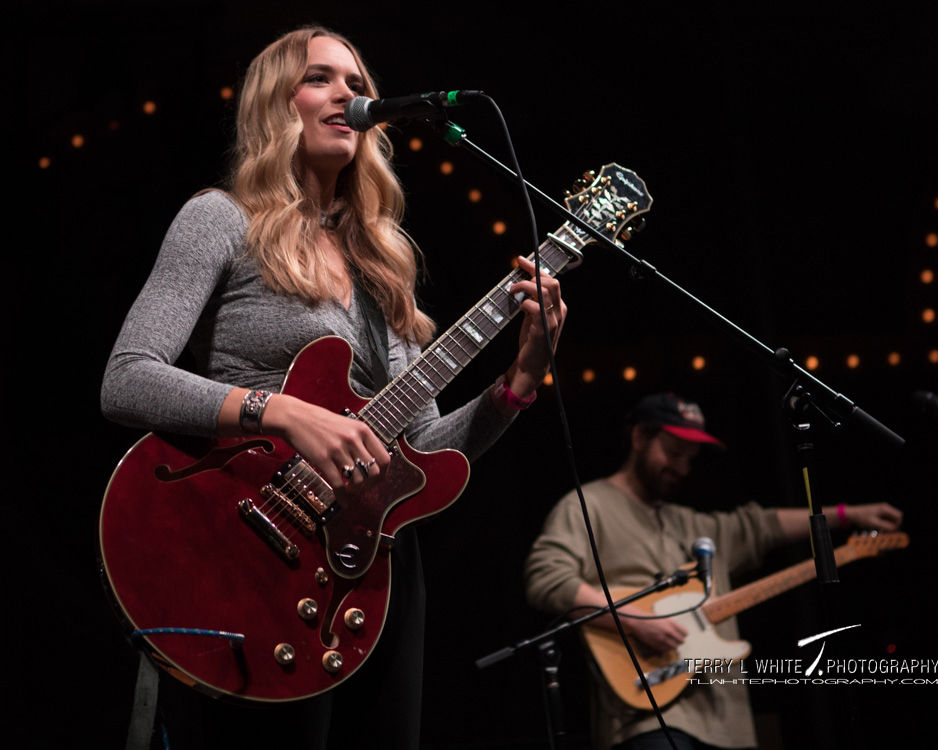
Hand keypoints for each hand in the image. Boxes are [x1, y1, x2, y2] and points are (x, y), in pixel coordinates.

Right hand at [261, 394, 390, 492]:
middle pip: (374, 472)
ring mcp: (338, 449)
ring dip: (355, 490)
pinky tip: (342, 500)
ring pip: (358, 480)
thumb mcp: (347, 425)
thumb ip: (360, 441)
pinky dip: (342, 497)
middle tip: (361, 488)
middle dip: (370, 485)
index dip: (383, 474)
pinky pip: (338, 484)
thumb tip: (372, 464)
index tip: (376, 481)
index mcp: (362, 430)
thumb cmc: (320, 422)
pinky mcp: (323, 459)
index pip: (385, 458)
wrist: (295, 417)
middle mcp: (353, 439)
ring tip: (349, 490)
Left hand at [502, 255, 566, 398]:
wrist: (533, 365)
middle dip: (532, 274)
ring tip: (513, 291)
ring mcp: (553, 320)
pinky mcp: (544, 328)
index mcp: (559, 307)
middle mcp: (559, 311)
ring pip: (544, 291)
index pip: (551, 281)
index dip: (535, 268)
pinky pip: (536, 307)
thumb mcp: (533, 317)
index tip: (520, 261)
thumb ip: (532, 301)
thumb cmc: (532, 340)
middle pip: (551, 282)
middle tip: (516, 278)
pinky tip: (518, 307)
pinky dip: (525, 304)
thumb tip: (522, 284)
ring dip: (525, 287)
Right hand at [625, 613, 687, 652]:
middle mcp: (668, 632)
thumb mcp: (663, 618)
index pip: (685, 632)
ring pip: (675, 647)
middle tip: (677, 639)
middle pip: (681, 641)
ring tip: (671, 642)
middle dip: (679, 640)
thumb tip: (678, 631)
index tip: (682, 634)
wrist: (638, 622)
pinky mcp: (657, 645)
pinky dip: (667, 648)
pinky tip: (664, 644)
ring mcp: (663, 639)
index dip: (684, 634)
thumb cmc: (649, 618)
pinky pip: (667, 650)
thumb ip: (672, 624)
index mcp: (671, 623)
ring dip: (674, 645)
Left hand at [845, 502, 902, 530]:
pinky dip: (886, 525)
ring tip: (883, 531)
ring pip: (892, 519)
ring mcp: (883, 511)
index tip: (892, 530)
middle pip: (896, 518)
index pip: (899, 516)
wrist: (852, 514)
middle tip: (887, 532)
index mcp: (885, 508)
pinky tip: (880, 529)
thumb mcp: (873, 522)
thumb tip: (895, 528)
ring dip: (890, 526)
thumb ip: (885, 525)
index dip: (898, 524)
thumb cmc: (861, 517)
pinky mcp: (880, 514)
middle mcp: (885, 508)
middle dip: (894, 525)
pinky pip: (887, 520)